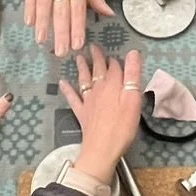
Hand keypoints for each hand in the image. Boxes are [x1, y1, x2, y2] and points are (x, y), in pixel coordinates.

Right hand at [24, 0, 108, 56]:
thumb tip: (108, 15)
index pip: (78, 10)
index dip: (77, 28)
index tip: (77, 45)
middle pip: (61, 11)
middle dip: (61, 32)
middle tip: (60, 51)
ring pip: (44, 4)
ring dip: (43, 24)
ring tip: (42, 41)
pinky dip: (29, 9)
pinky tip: (29, 23)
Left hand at [59, 46, 144, 179]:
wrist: (102, 149)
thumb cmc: (122, 126)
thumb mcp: (133, 99)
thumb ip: (132, 75)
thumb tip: (133, 53)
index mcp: (113, 85)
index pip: (114, 67)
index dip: (114, 59)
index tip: (112, 52)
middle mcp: (98, 89)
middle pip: (98, 70)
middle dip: (96, 58)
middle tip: (92, 47)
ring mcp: (88, 101)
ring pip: (84, 80)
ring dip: (82, 68)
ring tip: (78, 58)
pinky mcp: (82, 113)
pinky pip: (72, 98)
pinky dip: (67, 89)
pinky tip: (62, 83)